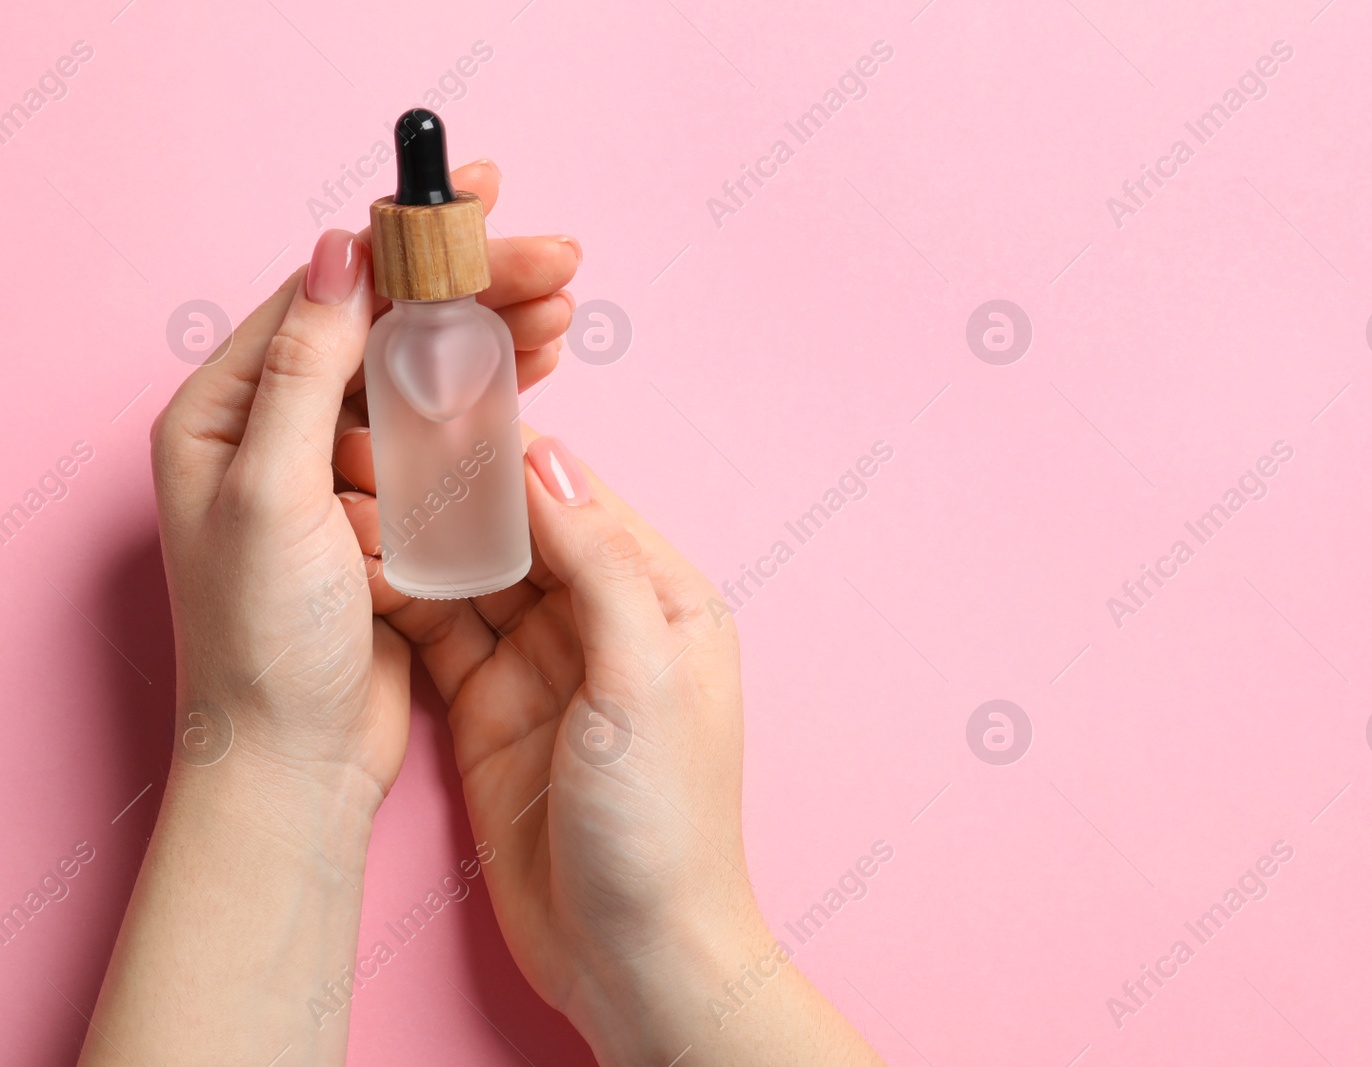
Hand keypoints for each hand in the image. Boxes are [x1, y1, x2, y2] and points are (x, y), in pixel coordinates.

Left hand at [151, 160, 575, 799]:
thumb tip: (336, 253)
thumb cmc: (264, 641)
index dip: (409, 243)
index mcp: (223, 412)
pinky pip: (442, 433)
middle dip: (473, 287)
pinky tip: (537, 371)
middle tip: (558, 260)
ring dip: (492, 336)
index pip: (327, 295)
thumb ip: (305, 371)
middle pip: (387, 327)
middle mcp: (273, 430)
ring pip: (422, 375)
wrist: (292, 761)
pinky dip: (490, 399)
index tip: (481, 202)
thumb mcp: (274, 495)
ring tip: (563, 310)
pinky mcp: (383, 512)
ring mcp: (333, 471)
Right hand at [333, 419, 766, 1051]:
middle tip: (368, 444)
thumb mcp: (642, 676)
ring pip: (470, 577)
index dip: (508, 456)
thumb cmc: (664, 822)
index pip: (578, 499)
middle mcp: (602, 621)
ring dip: (416, 541)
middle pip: (515, 531)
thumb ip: (599, 564)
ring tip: (346, 492)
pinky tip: (355, 567)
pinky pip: (442, 636)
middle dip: (448, 492)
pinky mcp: (491, 711)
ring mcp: (541, 666)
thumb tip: (546, 458)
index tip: (437, 409)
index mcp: (662, 597)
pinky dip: (402, 603)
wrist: (632, 952)